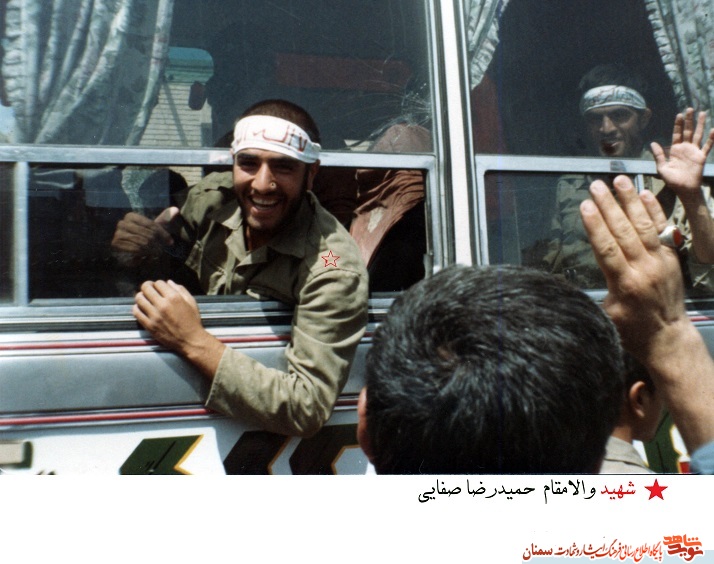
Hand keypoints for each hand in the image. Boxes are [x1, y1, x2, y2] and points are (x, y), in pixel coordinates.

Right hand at [111, 206, 179, 261]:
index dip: (163, 234)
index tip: (170, 242)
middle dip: (157, 243)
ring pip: (143, 243)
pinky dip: (143, 254)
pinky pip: (135, 250)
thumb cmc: (142, 236)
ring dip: (152, 250)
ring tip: (156, 253)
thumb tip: (176, 209)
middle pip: (147, 234)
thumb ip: (164, 218)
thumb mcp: (153, 227)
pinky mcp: (116, 244)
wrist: (125, 250)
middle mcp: (122, 223)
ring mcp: (118, 233)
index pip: (151, 225)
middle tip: (162, 250)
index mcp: (131, 216)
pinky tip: (147, 257)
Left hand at [133, 280, 224, 376]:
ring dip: (141, 296)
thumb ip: (181, 290)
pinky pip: (136, 312)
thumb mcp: (191, 302)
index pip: (158, 283)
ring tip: (145, 298)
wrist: (190, 340)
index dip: (158, 284)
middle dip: (147, 286)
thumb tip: (168, 282)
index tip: (159, 288)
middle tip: (149, 290)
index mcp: (174, 297)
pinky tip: (142, 308)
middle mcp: (163, 305)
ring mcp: (154, 315)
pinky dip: (137, 308)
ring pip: (139, 298)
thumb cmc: (192, 321)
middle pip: (146, 288)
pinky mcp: (149, 325)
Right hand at [579, 175, 686, 357]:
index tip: (584, 205)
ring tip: (620, 180)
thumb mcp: (606, 315)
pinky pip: (661, 230)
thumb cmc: (632, 330)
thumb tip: (573, 280)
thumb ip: (596, 291)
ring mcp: (660, 261)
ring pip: (643, 225)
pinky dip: (654, 211)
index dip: (595, 225)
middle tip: (596, 185)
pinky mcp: (671, 258)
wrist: (669, 337)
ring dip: (630, 201)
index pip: (606, 248)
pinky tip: (645, 194)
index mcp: (624, 284)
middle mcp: (643, 268)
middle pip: (623, 231)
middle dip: (608, 206)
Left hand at [651, 108, 713, 198]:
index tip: (679, 115)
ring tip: (702, 113)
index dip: (678, 125)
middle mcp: (685, 148)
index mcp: (675, 150)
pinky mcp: (701, 157)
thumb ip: (659, 155)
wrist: (684, 189)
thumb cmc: (672, 180)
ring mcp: (694, 151)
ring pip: (698, 135)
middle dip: (689, 120)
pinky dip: (711, 138)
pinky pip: (707, 146)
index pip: (677, 134)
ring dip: (700, 124)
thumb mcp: (662, 168)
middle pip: (688, 131)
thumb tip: (652, 143)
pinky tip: (713, 130)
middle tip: (690, 108)